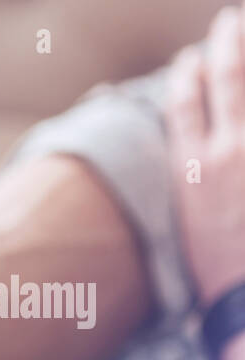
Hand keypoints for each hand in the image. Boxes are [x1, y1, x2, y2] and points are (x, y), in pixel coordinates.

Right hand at [166, 6, 244, 306]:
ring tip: (244, 33)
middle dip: (226, 47)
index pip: (182, 107)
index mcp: (188, 172)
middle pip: (226, 82)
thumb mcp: (184, 233)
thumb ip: (187, 195)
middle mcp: (224, 153)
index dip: (185, 78)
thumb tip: (186, 176)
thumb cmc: (215, 274)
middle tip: (230, 23)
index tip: (187, 62)